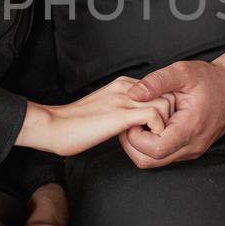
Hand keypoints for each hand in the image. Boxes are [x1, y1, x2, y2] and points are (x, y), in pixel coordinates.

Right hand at [16, 76, 174, 156]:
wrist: (54, 126)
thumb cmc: (73, 125)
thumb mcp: (103, 110)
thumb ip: (119, 109)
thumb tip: (133, 122)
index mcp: (121, 85)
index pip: (158, 89)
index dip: (163, 108)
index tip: (158, 126)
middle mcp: (126, 87)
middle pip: (167, 93)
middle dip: (170, 115)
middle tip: (161, 134)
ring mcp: (124, 99)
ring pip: (166, 102)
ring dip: (165, 124)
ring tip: (154, 138)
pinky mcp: (121, 114)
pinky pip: (156, 115)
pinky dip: (158, 130)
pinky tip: (146, 141)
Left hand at [120, 60, 224, 168]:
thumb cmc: (210, 79)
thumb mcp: (182, 71)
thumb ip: (157, 81)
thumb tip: (133, 93)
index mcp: (190, 128)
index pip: (154, 149)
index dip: (135, 137)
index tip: (132, 118)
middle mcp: (192, 146)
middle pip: (150, 161)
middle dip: (132, 145)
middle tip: (128, 122)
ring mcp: (191, 150)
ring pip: (155, 162)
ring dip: (140, 146)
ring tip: (138, 122)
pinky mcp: (190, 149)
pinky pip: (164, 156)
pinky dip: (150, 145)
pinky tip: (149, 125)